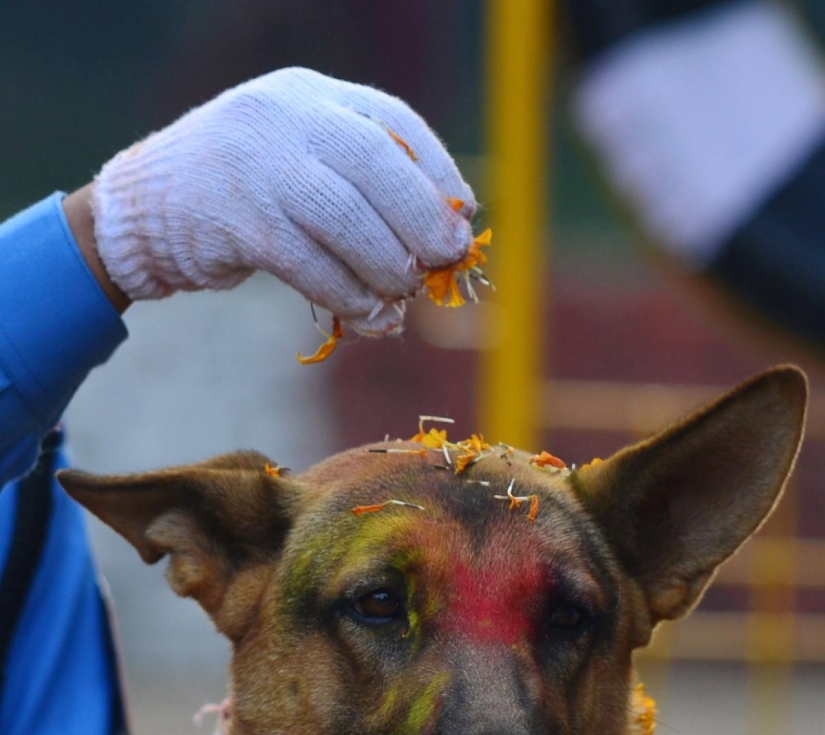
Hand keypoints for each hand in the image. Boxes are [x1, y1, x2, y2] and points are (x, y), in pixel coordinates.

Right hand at [91, 68, 476, 334]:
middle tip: (445, 259)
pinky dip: (348, 295)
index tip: (463, 214)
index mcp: (310, 94)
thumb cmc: (244, 190)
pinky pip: (310, 265)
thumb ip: (359, 178)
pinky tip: (369, 315)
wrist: (147, 207)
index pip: (393, 120)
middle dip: (422, 219)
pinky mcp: (238, 223)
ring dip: (386, 266)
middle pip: (376, 163)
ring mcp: (258, 167)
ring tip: (403, 295)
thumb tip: (443, 228)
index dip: (437, 171)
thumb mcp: (300, 157)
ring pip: (346, 218)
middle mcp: (285, 117)